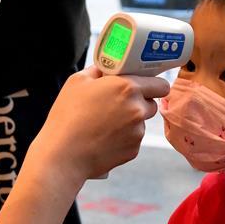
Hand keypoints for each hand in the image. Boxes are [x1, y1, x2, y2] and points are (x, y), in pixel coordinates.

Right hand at [28, 66, 169, 186]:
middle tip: (117, 105)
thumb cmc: (67, 115)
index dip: (152, 85)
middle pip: (151, 104)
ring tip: (104, 124)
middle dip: (139, 103)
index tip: (143, 86)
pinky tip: (103, 138)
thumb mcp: (77, 82)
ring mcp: (138, 132)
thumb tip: (105, 69)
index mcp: (128, 87)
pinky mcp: (133, 150)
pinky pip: (133, 140)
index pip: (160, 84)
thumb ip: (98, 71)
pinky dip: (122, 138)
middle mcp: (138, 109)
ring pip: (141, 123)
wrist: (64, 155)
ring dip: (129, 121)